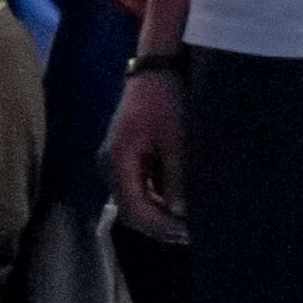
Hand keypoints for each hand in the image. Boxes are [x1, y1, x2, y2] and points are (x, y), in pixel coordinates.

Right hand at [106, 69, 188, 241]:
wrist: (157, 70)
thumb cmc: (165, 100)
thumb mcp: (176, 140)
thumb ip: (176, 178)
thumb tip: (180, 212)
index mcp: (118, 160)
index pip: (133, 208)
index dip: (159, 225)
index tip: (187, 232)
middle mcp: (112, 165)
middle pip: (131, 209)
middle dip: (159, 225)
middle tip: (190, 233)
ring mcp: (119, 161)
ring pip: (136, 200)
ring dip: (160, 213)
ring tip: (190, 220)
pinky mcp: (130, 157)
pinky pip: (141, 187)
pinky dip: (160, 198)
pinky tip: (182, 201)